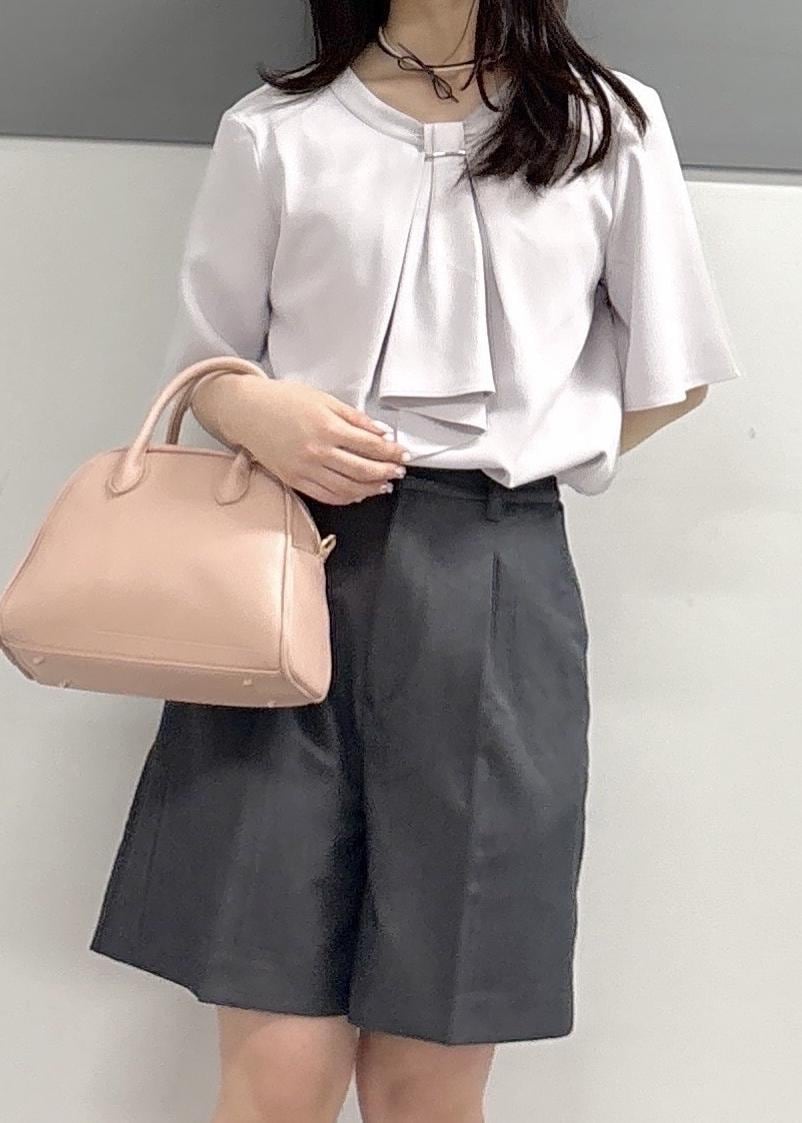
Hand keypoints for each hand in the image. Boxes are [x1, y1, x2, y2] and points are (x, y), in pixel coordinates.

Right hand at [242, 378, 410, 504]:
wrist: (246, 411)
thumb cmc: (283, 400)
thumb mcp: (323, 399)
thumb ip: (355, 418)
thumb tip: (382, 433)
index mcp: (328, 427)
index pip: (371, 445)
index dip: (392, 452)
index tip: (403, 454)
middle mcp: (318, 451)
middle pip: (363, 470)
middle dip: (386, 472)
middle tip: (399, 471)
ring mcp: (305, 469)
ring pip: (348, 488)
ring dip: (371, 489)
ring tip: (384, 484)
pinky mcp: (294, 481)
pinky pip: (327, 496)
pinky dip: (347, 497)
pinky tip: (358, 493)